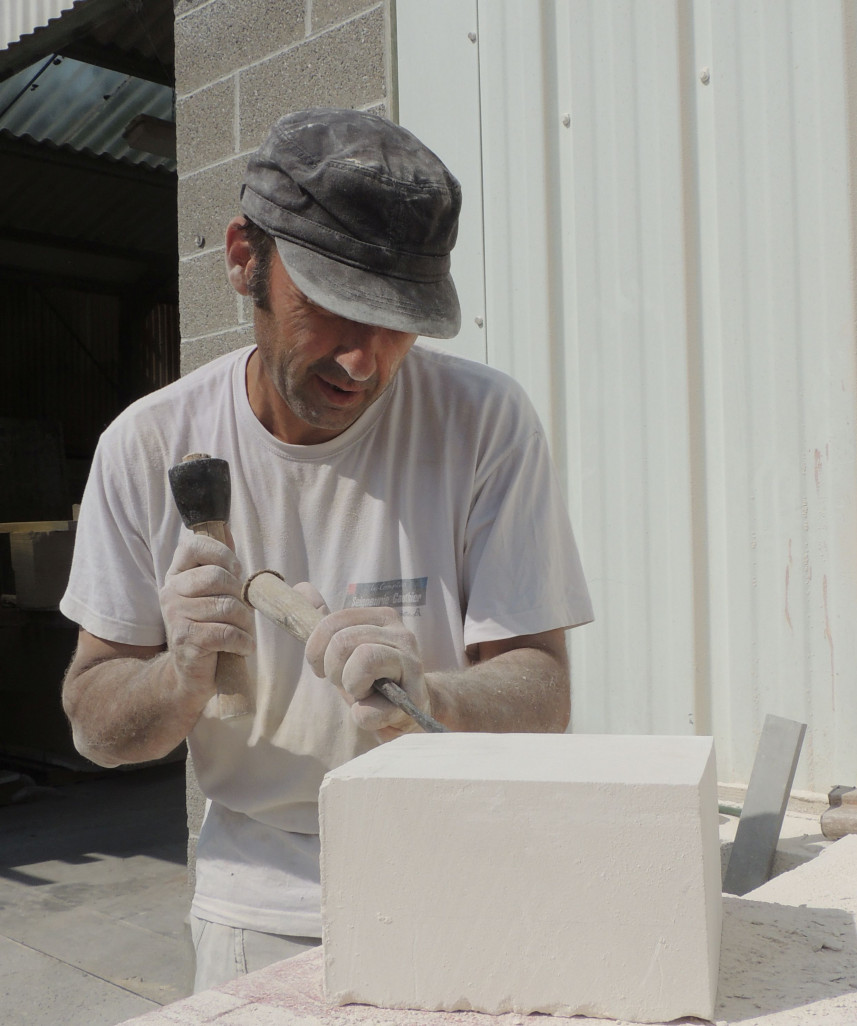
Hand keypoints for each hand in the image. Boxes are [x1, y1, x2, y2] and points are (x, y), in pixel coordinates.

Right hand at [159, 531, 254, 696]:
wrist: (190, 674)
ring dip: (246, 623)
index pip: (194, 545)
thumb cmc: (210, 629)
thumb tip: (226, 530)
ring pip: (227, 607)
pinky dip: (244, 642)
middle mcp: (170, 592)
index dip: (222, 555)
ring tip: (244, 632)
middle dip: (240, 595)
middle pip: (217, 577)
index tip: (237, 572)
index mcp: (177, 575)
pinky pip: (227, 633)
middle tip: (244, 612)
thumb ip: (220, 565)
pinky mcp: (186, 640)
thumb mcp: (214, 594)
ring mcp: (175, 616)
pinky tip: (243, 647)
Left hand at [303, 598, 430, 739]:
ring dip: (352, 688)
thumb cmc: (372, 677)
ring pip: (362, 662)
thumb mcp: (347, 647)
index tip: (324, 667)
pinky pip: (371, 709)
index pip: (332, 622)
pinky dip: (363, 717)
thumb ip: (326, 621)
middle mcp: (400, 632)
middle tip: (348, 682)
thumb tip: (301, 587)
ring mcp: (411, 661)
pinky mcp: (415, 695)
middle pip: (342, 642)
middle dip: (334, 671)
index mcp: (381, 617)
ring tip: (364, 692)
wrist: (412, 706)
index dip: (317, 649)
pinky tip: (374, 711)